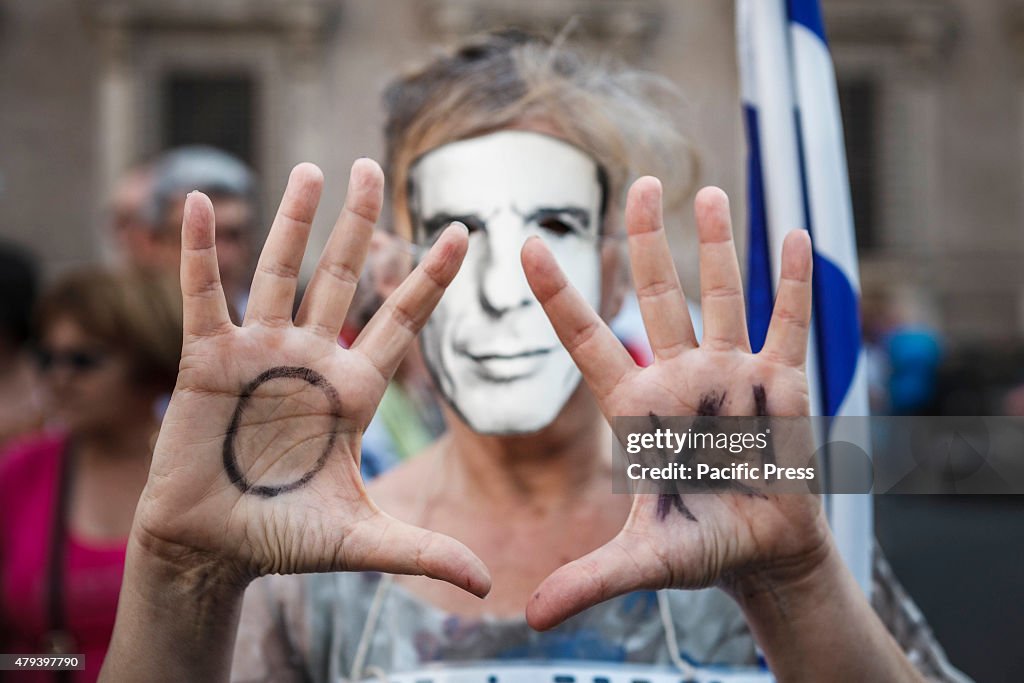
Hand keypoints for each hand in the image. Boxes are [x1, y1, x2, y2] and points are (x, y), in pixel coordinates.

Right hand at [133, 160, 488, 596]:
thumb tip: (487, 584)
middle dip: (358, 224)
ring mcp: (259, 353)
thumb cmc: (283, 540)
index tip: (465, 232)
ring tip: (312, 168)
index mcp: (354, 390)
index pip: (402, 320)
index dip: (430, 276)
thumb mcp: (360, 540)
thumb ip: (422, 550)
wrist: (212, 550)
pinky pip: (205, 294)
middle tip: (372, 167)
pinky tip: (200, 202)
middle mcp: (311, 359)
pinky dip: (201, 251)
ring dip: (293, 221)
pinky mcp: (207, 360)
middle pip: (342, 277)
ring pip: (280, 272)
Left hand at [521, 178, 828, 629]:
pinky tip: (793, 234)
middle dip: (647, 241)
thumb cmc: (700, 547)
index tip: (527, 245)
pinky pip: (788, 322)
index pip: (587, 340)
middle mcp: (680, 377)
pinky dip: (792, 282)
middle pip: (657, 295)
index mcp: (636, 409)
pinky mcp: (783, 383)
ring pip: (721, 294)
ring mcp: (731, 373)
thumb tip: (532, 618)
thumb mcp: (644, 559)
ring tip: (706, 192)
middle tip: (638, 184)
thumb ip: (592, 579)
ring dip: (716, 245)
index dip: (560, 294)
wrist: (761, 552)